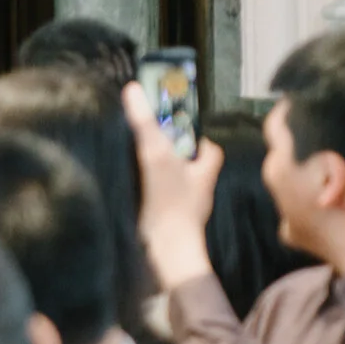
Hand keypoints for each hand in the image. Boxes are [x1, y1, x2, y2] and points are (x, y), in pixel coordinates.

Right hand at [121, 80, 224, 290]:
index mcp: (205, 171)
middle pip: (192, 165)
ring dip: (163, 174)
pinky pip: (163, 200)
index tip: (180, 128)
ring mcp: (185, 209)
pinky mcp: (169, 222)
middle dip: (177, 154)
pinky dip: (153, 193)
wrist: (168, 253)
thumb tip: (134, 89)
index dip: (199, 137)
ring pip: (178, 183)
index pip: (210, 149)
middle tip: (153, 141)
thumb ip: (145, 124)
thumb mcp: (156, 155)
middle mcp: (199, 190)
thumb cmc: (170, 202)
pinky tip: (135, 189)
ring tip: (138, 162)